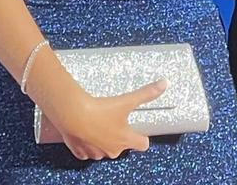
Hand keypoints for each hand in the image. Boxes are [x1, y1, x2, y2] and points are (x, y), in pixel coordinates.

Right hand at [42, 79, 166, 160]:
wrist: (73, 114)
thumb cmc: (100, 110)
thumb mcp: (127, 100)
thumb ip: (146, 93)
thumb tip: (163, 84)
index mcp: (125, 139)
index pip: (142, 144)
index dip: (142, 137)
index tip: (140, 130)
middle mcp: (112, 150)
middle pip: (121, 146)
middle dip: (119, 135)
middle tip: (114, 120)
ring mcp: (96, 152)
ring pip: (103, 149)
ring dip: (102, 139)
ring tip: (98, 122)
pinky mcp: (81, 152)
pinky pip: (87, 151)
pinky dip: (87, 142)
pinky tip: (85, 130)